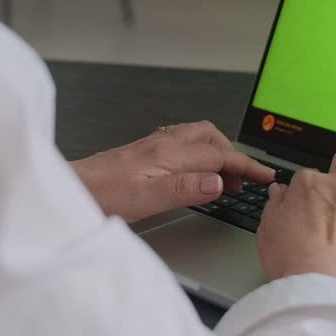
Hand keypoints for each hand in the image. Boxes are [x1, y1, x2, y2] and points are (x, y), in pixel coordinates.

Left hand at [71, 121, 274, 222]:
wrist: (72, 187)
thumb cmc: (102, 194)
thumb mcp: (147, 198)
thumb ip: (185, 188)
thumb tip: (218, 181)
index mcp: (169, 154)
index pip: (218, 154)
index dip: (245, 165)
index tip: (264, 175)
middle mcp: (162, 144)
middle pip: (210, 137)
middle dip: (233, 154)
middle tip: (243, 179)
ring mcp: (152, 146)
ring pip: (196, 137)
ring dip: (216, 152)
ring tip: (224, 176)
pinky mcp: (143, 152)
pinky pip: (182, 143)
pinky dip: (199, 153)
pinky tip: (193, 169)